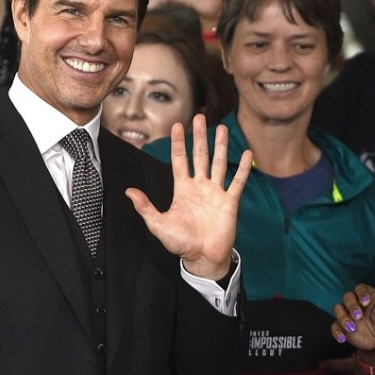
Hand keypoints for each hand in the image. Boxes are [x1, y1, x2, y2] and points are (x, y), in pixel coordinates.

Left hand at [127, 114, 251, 279]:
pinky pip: (237, 182)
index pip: (180, 160)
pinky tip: (246, 153)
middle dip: (199, 137)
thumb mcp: (158, 224)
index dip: (178, 143)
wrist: (202, 258)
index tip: (177, 125)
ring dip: (220, 146)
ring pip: (219, 163)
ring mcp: (215, 192)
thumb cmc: (180, 243)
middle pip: (200, 156)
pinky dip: (242, 168)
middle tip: (200, 117)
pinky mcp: (229, 202)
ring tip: (221, 128)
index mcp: (182, 189)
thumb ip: (145, 207)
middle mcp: (199, 186)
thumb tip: (129, 191)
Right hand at [330, 284, 374, 350]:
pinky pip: (334, 326)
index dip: (362, 293)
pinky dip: (336, 332)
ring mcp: (347, 314)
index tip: (365, 302)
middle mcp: (355, 303)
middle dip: (351, 305)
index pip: (361, 288)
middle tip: (358, 316)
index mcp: (368, 296)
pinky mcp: (341, 326)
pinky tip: (342, 338)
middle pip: (348, 296)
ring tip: (352, 328)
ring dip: (342, 317)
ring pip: (338, 309)